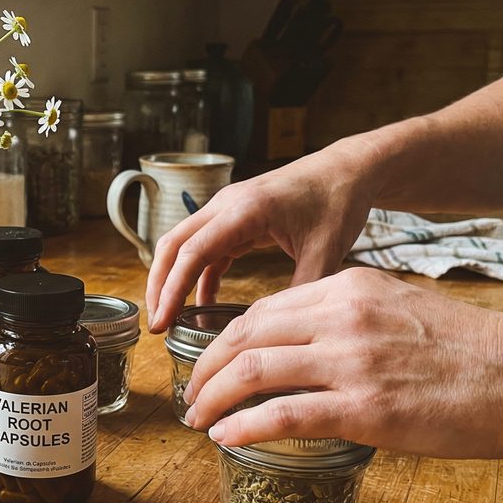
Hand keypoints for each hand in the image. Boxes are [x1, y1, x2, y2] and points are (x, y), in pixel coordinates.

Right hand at [145, 140, 378, 332]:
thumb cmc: (338, 201)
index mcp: (245, 209)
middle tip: (154, 325)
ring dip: (173, 280)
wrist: (348, 170)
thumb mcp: (325, 251)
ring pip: (184, 246)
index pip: (192, 252)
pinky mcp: (235, 219)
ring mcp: (227, 210)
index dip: (171, 290)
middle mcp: (227, 204)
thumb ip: (301, 291)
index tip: (161, 321)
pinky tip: (204, 304)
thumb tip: (280, 332)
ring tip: (170, 318)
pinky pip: (205, 249)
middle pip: (172, 245)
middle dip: (158, 286)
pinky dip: (199, 276)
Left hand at [182, 267, 502, 460]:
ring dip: (212, 398)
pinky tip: (226, 437)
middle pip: (244, 336)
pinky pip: (280, 414)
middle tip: (191, 394)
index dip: (224, 340)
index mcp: (348, 287)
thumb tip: (300, 345)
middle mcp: (341, 316)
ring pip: (251, 372)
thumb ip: (346, 319)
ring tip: (198, 418)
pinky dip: (242, 427)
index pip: (263, 310)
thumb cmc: (470, 351)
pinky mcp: (364, 408)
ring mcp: (350, 361)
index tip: (210, 364)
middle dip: (206, 368)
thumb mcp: (398, 309)